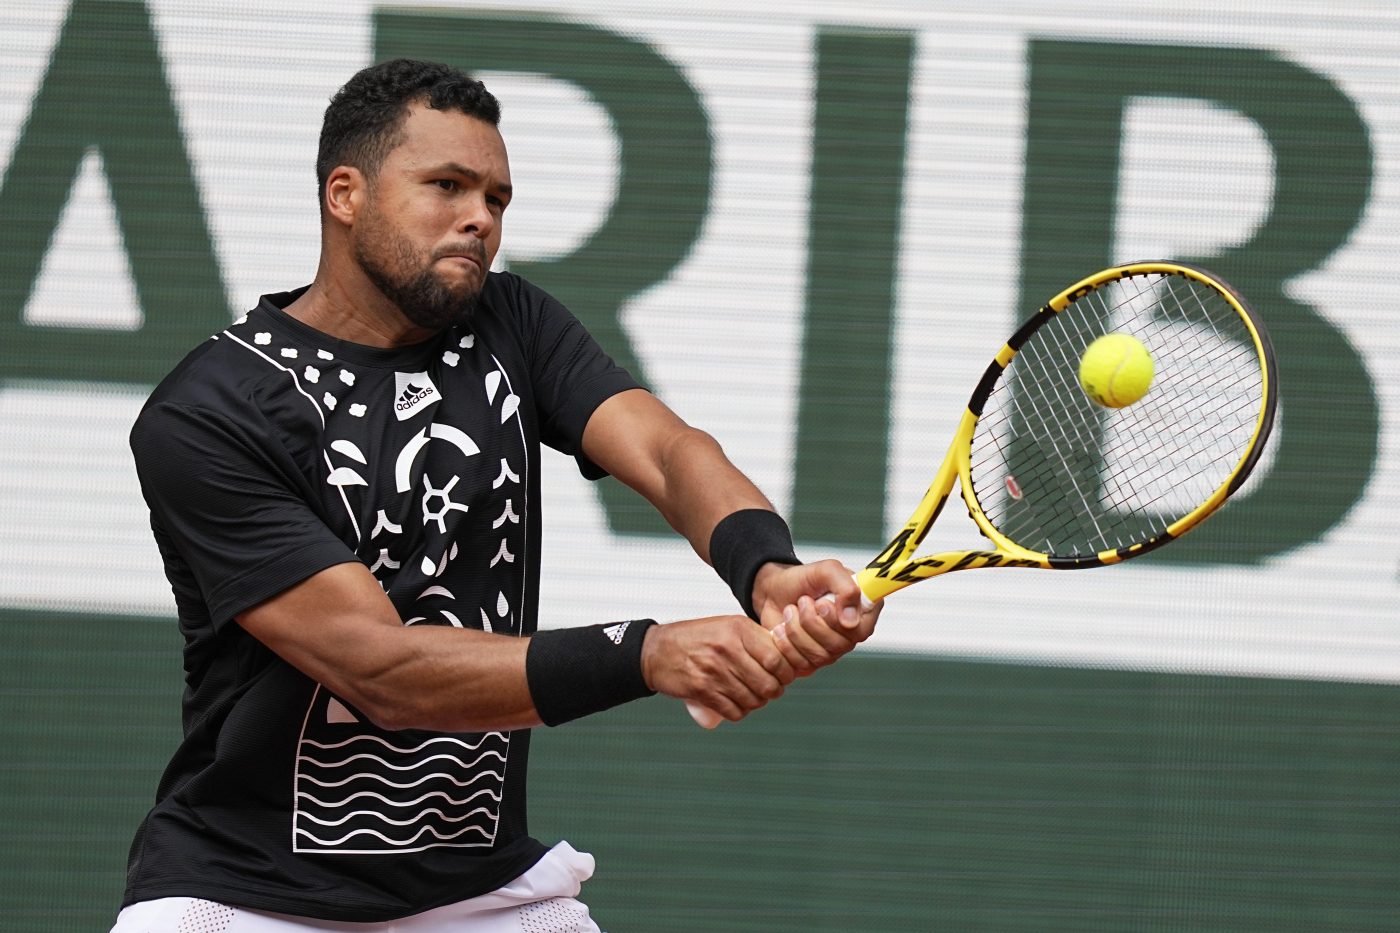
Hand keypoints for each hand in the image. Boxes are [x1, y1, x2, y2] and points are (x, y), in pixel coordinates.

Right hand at [640, 615, 795, 722]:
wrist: (656, 650)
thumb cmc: (695, 638)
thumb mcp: (726, 625)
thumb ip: (754, 637)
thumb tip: (786, 655)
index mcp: (738, 628)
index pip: (776, 658)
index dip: (786, 672)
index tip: (783, 676)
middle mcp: (727, 648)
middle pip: (768, 683)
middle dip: (774, 691)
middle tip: (770, 689)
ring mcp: (714, 670)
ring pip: (753, 699)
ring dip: (757, 703)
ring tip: (752, 696)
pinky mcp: (702, 690)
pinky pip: (734, 711)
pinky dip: (739, 712)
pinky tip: (737, 705)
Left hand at [751, 561, 882, 675]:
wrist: (773, 591)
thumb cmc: (802, 580)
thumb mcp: (825, 570)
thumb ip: (845, 588)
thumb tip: (851, 619)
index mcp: (862, 610)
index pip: (863, 629)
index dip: (840, 621)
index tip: (822, 604)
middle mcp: (850, 633)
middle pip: (839, 644)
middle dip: (811, 620)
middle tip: (802, 601)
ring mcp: (832, 650)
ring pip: (819, 655)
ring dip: (796, 629)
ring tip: (790, 611)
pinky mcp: (811, 661)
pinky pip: (802, 663)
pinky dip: (786, 643)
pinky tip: (782, 627)